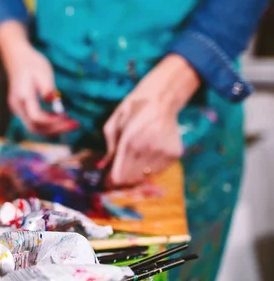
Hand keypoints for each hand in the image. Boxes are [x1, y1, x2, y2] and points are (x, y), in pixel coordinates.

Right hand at [0, 21, 78, 135]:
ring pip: (34, 128)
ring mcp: (17, 109)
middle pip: (35, 128)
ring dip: (53, 129)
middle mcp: (17, 107)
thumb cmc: (31, 63)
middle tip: (75, 125)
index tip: (67, 116)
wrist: (17, 57)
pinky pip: (34, 123)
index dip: (53, 121)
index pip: (37, 117)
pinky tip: (61, 120)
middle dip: (55, 129)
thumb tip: (53, 101)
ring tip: (71, 124)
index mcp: (22, 97)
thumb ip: (48, 88)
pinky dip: (48, 125)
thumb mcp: (43, 72)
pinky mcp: (21, 110)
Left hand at [101, 54, 200, 186]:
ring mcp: (163, 152)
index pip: (119, 174)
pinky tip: (149, 153)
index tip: (108, 181)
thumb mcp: (113, 124)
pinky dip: (151, 167)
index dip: (112, 181)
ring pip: (146, 176)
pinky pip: (159, 171)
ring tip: (136, 158)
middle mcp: (147, 148)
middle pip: (132, 179)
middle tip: (120, 171)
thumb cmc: (133, 111)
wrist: (161, 99)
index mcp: (129, 141)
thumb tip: (105, 166)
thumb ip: (109, 147)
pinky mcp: (175, 154)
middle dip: (123, 178)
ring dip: (138, 172)